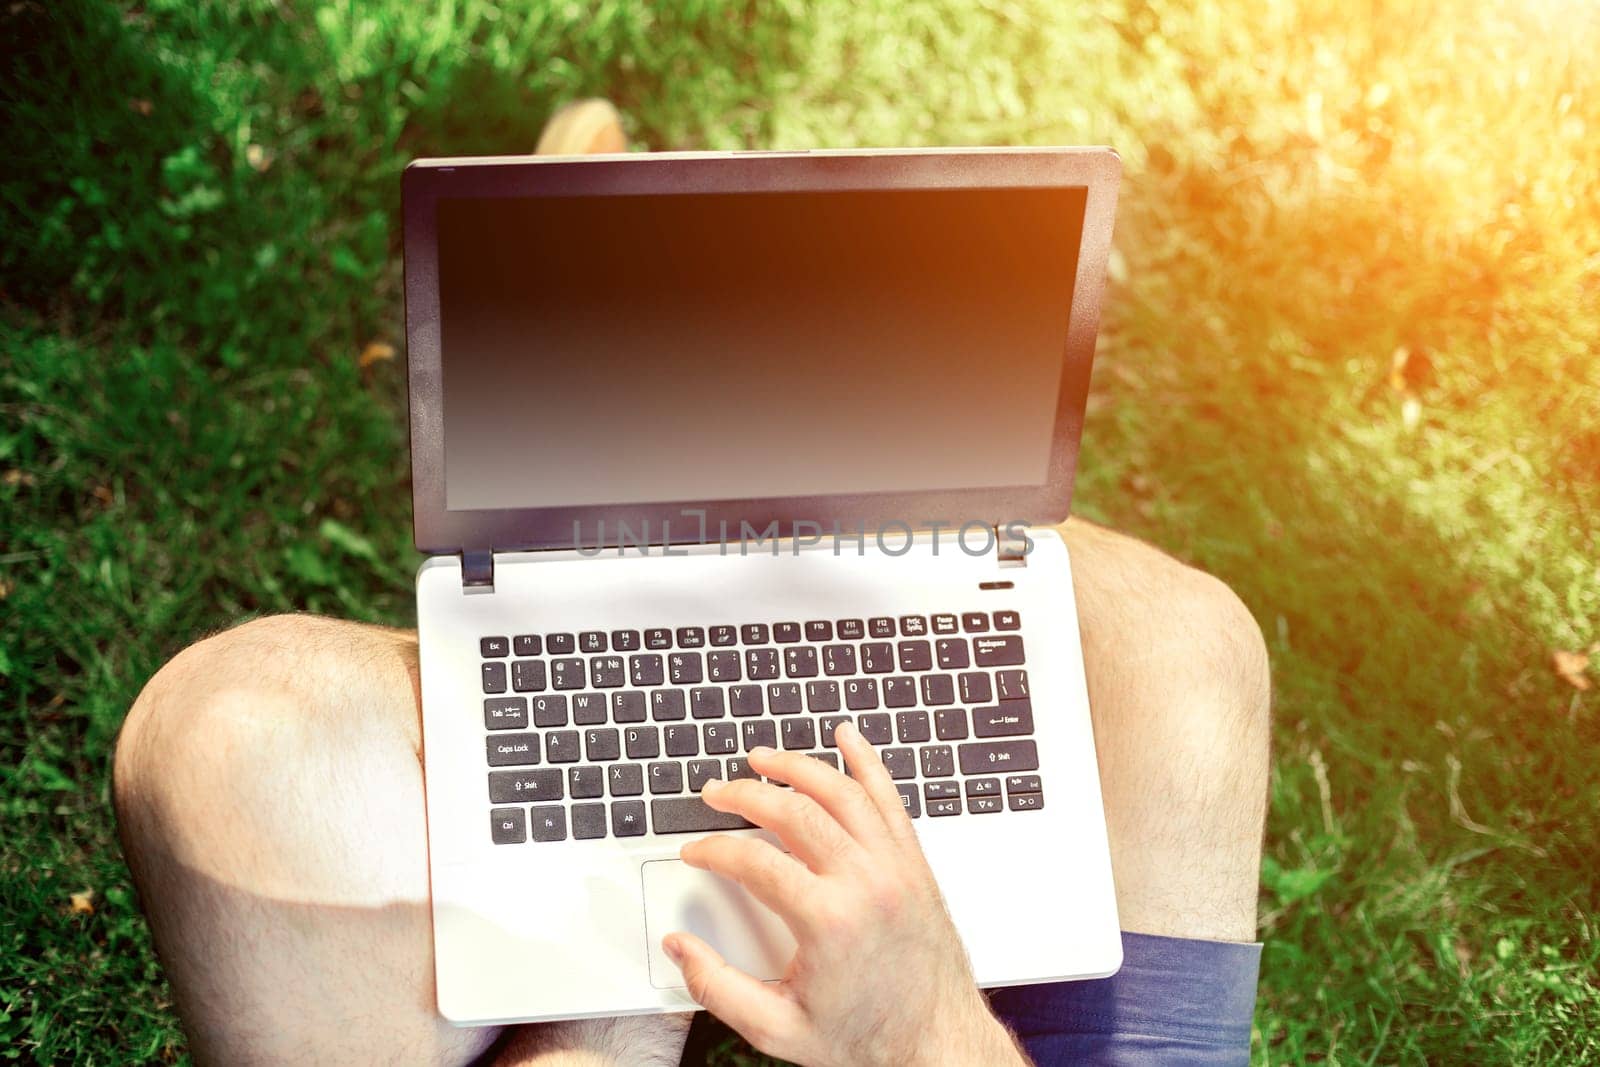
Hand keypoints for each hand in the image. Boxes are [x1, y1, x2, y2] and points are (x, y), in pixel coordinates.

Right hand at [663, 722, 1029, 1066]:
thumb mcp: (778, 1029)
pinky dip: (867, 762)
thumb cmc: (868, 1037)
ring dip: (797, 766)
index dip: (714, 850)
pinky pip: (889, 799)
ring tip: (762, 758)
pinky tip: (848, 738)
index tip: (697, 852)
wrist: (936, 1042)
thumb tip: (680, 948)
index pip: (756, 861)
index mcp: (829, 920)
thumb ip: (718, 988)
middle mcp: (866, 882)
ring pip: (841, 791)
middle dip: (745, 794)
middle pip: (794, 811)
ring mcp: (895, 867)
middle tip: (717, 792)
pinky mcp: (914, 864)